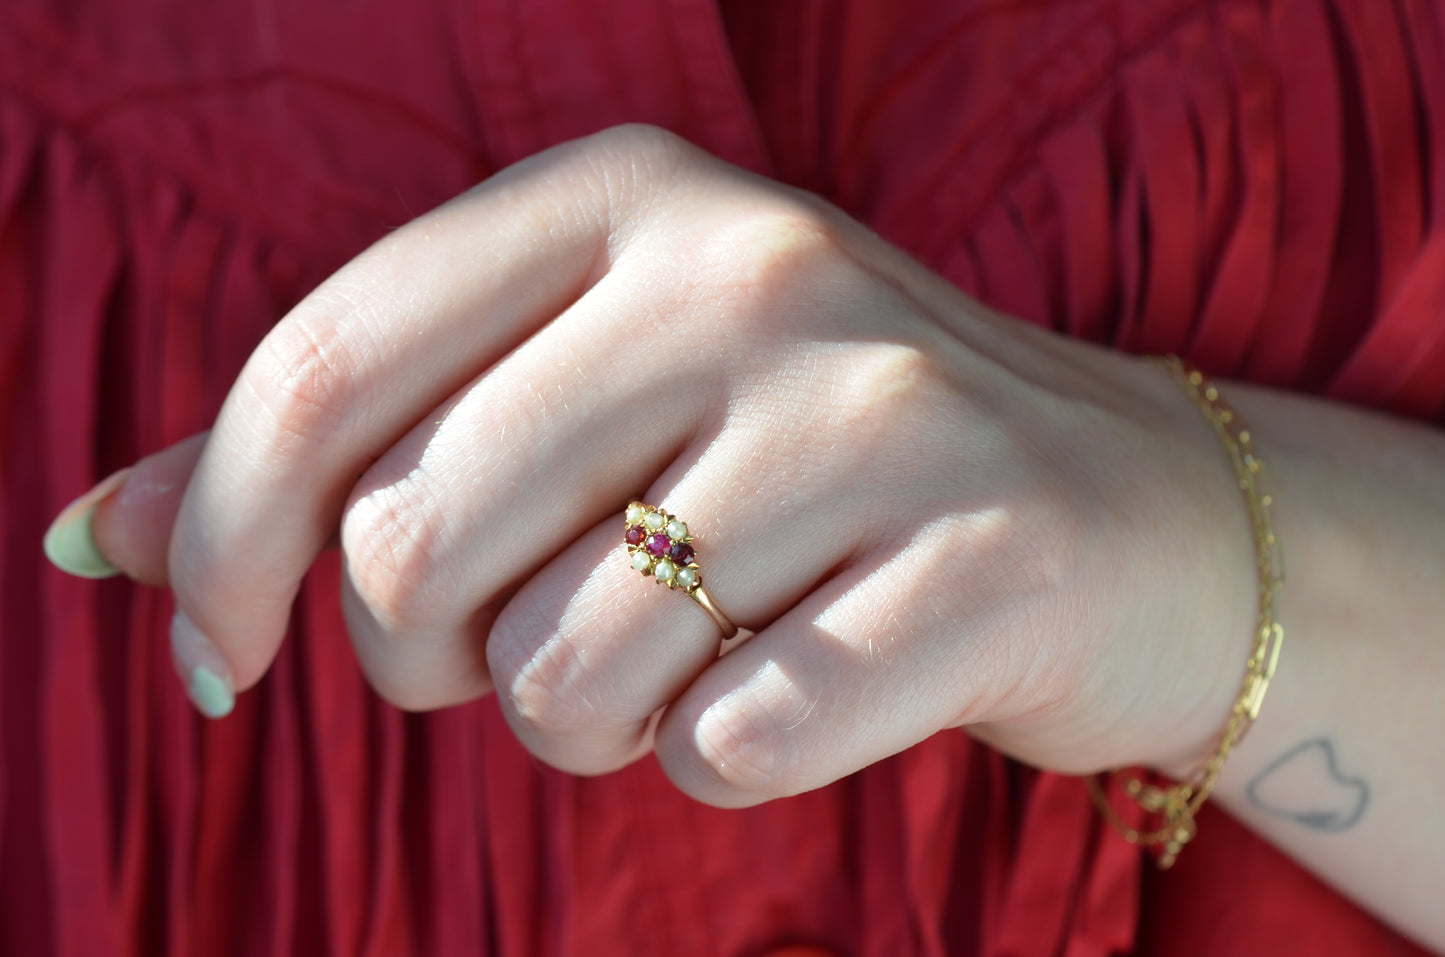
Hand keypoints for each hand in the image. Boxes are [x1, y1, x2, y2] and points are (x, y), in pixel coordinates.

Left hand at [80, 125, 1254, 805]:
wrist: (1116, 509)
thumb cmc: (802, 460)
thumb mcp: (580, 390)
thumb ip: (346, 448)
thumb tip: (98, 536)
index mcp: (623, 200)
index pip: (325, 370)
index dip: (227, 544)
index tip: (227, 656)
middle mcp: (747, 271)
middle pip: (416, 545)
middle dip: (428, 656)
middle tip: (529, 642)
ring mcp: (876, 411)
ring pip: (566, 673)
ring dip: (586, 719)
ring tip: (690, 652)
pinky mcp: (980, 561)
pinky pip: (724, 749)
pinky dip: (723, 761)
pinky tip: (805, 682)